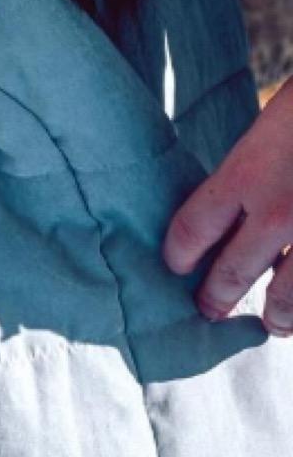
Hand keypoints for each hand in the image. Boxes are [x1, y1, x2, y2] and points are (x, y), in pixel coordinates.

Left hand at [165, 82, 292, 333]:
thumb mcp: (269, 131)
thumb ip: (250, 173)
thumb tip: (234, 208)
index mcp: (245, 175)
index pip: (191, 229)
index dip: (177, 254)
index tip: (175, 266)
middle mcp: (277, 211)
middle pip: (231, 272)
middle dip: (216, 297)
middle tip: (210, 311)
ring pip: (289, 297)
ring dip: (278, 316)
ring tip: (273, 325)